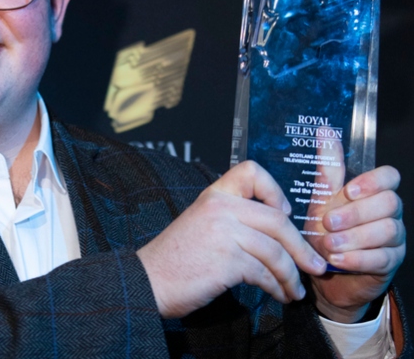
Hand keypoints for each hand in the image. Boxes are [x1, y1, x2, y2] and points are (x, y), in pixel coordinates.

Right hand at [137, 161, 326, 318]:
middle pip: (277, 220)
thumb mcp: (202, 224)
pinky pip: (264, 273)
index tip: (284, 214)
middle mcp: (220, 207)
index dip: (275, 190)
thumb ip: (232, 219)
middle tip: (316, 267)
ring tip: (295, 291)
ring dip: (292, 276)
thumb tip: (276, 232)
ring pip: (276, 251)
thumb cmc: (177, 257)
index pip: (251, 171)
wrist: (149, 281)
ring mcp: (223, 232)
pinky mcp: (227, 260)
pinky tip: (279, 295)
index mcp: (214, 194)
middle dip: (302, 248)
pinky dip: (277, 287)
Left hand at [307, 165, 404, 322]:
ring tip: (328, 243)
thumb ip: (328, 166)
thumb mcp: (323, 195)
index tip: (348, 191)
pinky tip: (337, 258)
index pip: (390, 177)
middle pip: (390, 204)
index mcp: (375, 192)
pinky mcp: (390, 263)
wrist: (325, 265)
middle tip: (327, 221)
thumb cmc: (325, 226)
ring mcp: (394, 239)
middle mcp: (390, 213)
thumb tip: (325, 130)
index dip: (373, 182)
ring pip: (387, 231)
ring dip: (354, 237)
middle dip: (356, 213)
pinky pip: (382, 259)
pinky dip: (357, 258)